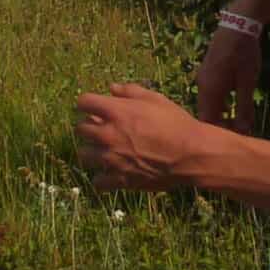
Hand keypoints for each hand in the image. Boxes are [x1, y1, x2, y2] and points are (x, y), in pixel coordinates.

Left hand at [73, 83, 204, 191]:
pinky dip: (101, 178)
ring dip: (90, 151)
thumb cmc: (174, 122)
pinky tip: (109, 172)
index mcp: (115, 112)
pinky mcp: (120, 179)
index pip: (84, 102)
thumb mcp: (154, 99)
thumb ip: (129, 91)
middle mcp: (108, 134)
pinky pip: (98, 182)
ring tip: (101, 151)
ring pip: (84, 155)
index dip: (87, 103)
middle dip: (88, 126)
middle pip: (80, 129)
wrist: (189, 154)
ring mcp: (112, 159)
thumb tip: (112, 88)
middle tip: (100, 128)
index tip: (92, 106)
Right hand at [195, 22, 263, 130]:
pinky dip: (220, 102)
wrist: (237, 24)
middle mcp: (201, 85)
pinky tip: (233, 103)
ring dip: (221, 114)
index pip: (208, 122)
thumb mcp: (247, 83)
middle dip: (221, 125)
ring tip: (238, 120)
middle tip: (240, 130)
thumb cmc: (244, 54)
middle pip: (206, 114)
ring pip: (208, 103)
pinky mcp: (207, 71)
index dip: (220, 134)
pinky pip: (210, 94)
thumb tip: (243, 131)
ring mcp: (203, 77)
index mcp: (209, 91)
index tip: (237, 139)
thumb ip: (244, 108)